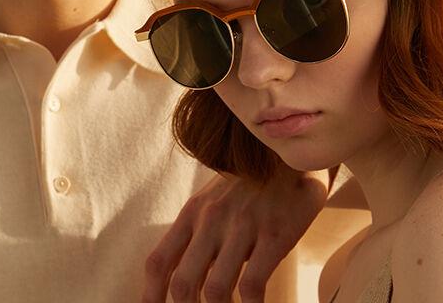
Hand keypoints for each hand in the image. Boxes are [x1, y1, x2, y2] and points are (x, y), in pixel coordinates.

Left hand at [141, 164, 330, 302]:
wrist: (291, 154)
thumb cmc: (249, 185)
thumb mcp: (214, 201)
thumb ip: (197, 234)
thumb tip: (180, 280)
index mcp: (193, 213)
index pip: (159, 262)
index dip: (150, 296)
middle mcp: (211, 220)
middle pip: (182, 283)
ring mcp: (242, 227)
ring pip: (215, 289)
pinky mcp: (273, 235)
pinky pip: (252, 285)